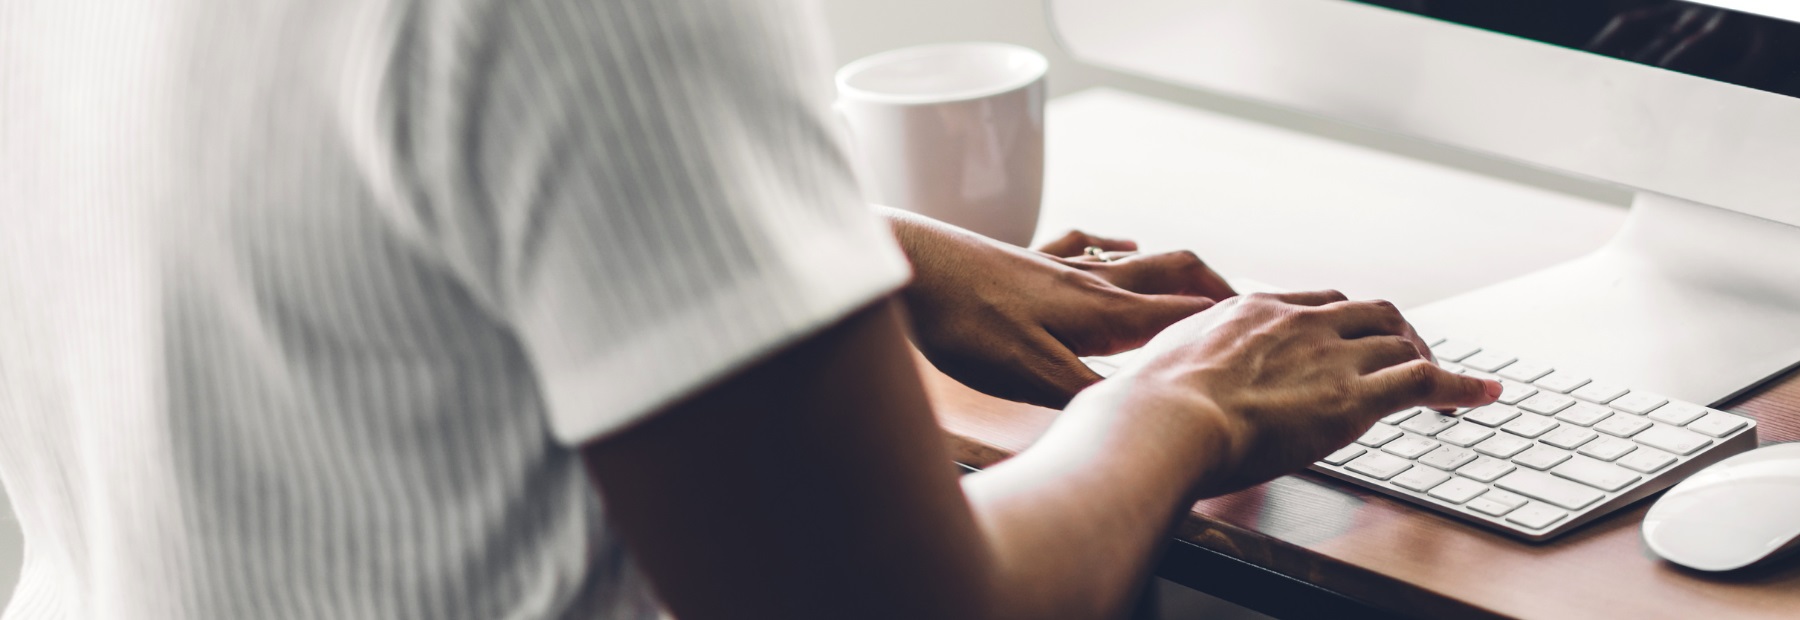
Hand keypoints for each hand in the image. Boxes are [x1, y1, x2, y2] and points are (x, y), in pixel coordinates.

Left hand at [884, 208, 1234, 407]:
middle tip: (1249, 310)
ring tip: (1200, 282)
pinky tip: (1116, 242)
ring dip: (1173, 270)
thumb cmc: (965, 324)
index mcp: (1104, 313)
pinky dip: (1114, 246)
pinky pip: (1085, 244)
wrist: (907, 268)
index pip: (1186, 316)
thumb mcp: (1032, 377)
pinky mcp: (1024, 258)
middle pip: (1174, 275)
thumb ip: (1091, 396)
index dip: (1232, 325)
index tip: (1275, 333)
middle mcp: (1092, 282)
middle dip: (1216, 292)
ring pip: (1135, 260)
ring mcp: (1058, 265)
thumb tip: (1143, 418)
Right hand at [1075, 290, 1500, 496]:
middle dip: (1397, 333)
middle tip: (1409, 358)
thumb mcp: (1156, 370)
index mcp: (1249, 313)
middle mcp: (1296, 322)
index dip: (1342, 323)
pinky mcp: (1355, 396)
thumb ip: (1171, 371)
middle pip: (1367, 312)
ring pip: (1400, 342)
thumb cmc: (1145, 409)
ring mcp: (1328, 354)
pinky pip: (1426, 380)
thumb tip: (1139, 395)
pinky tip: (1483, 396)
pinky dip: (1463, 385)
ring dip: (1427, 362)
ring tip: (1446, 387)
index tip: (1351, 338)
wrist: (1162, 420)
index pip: (1313, 304)